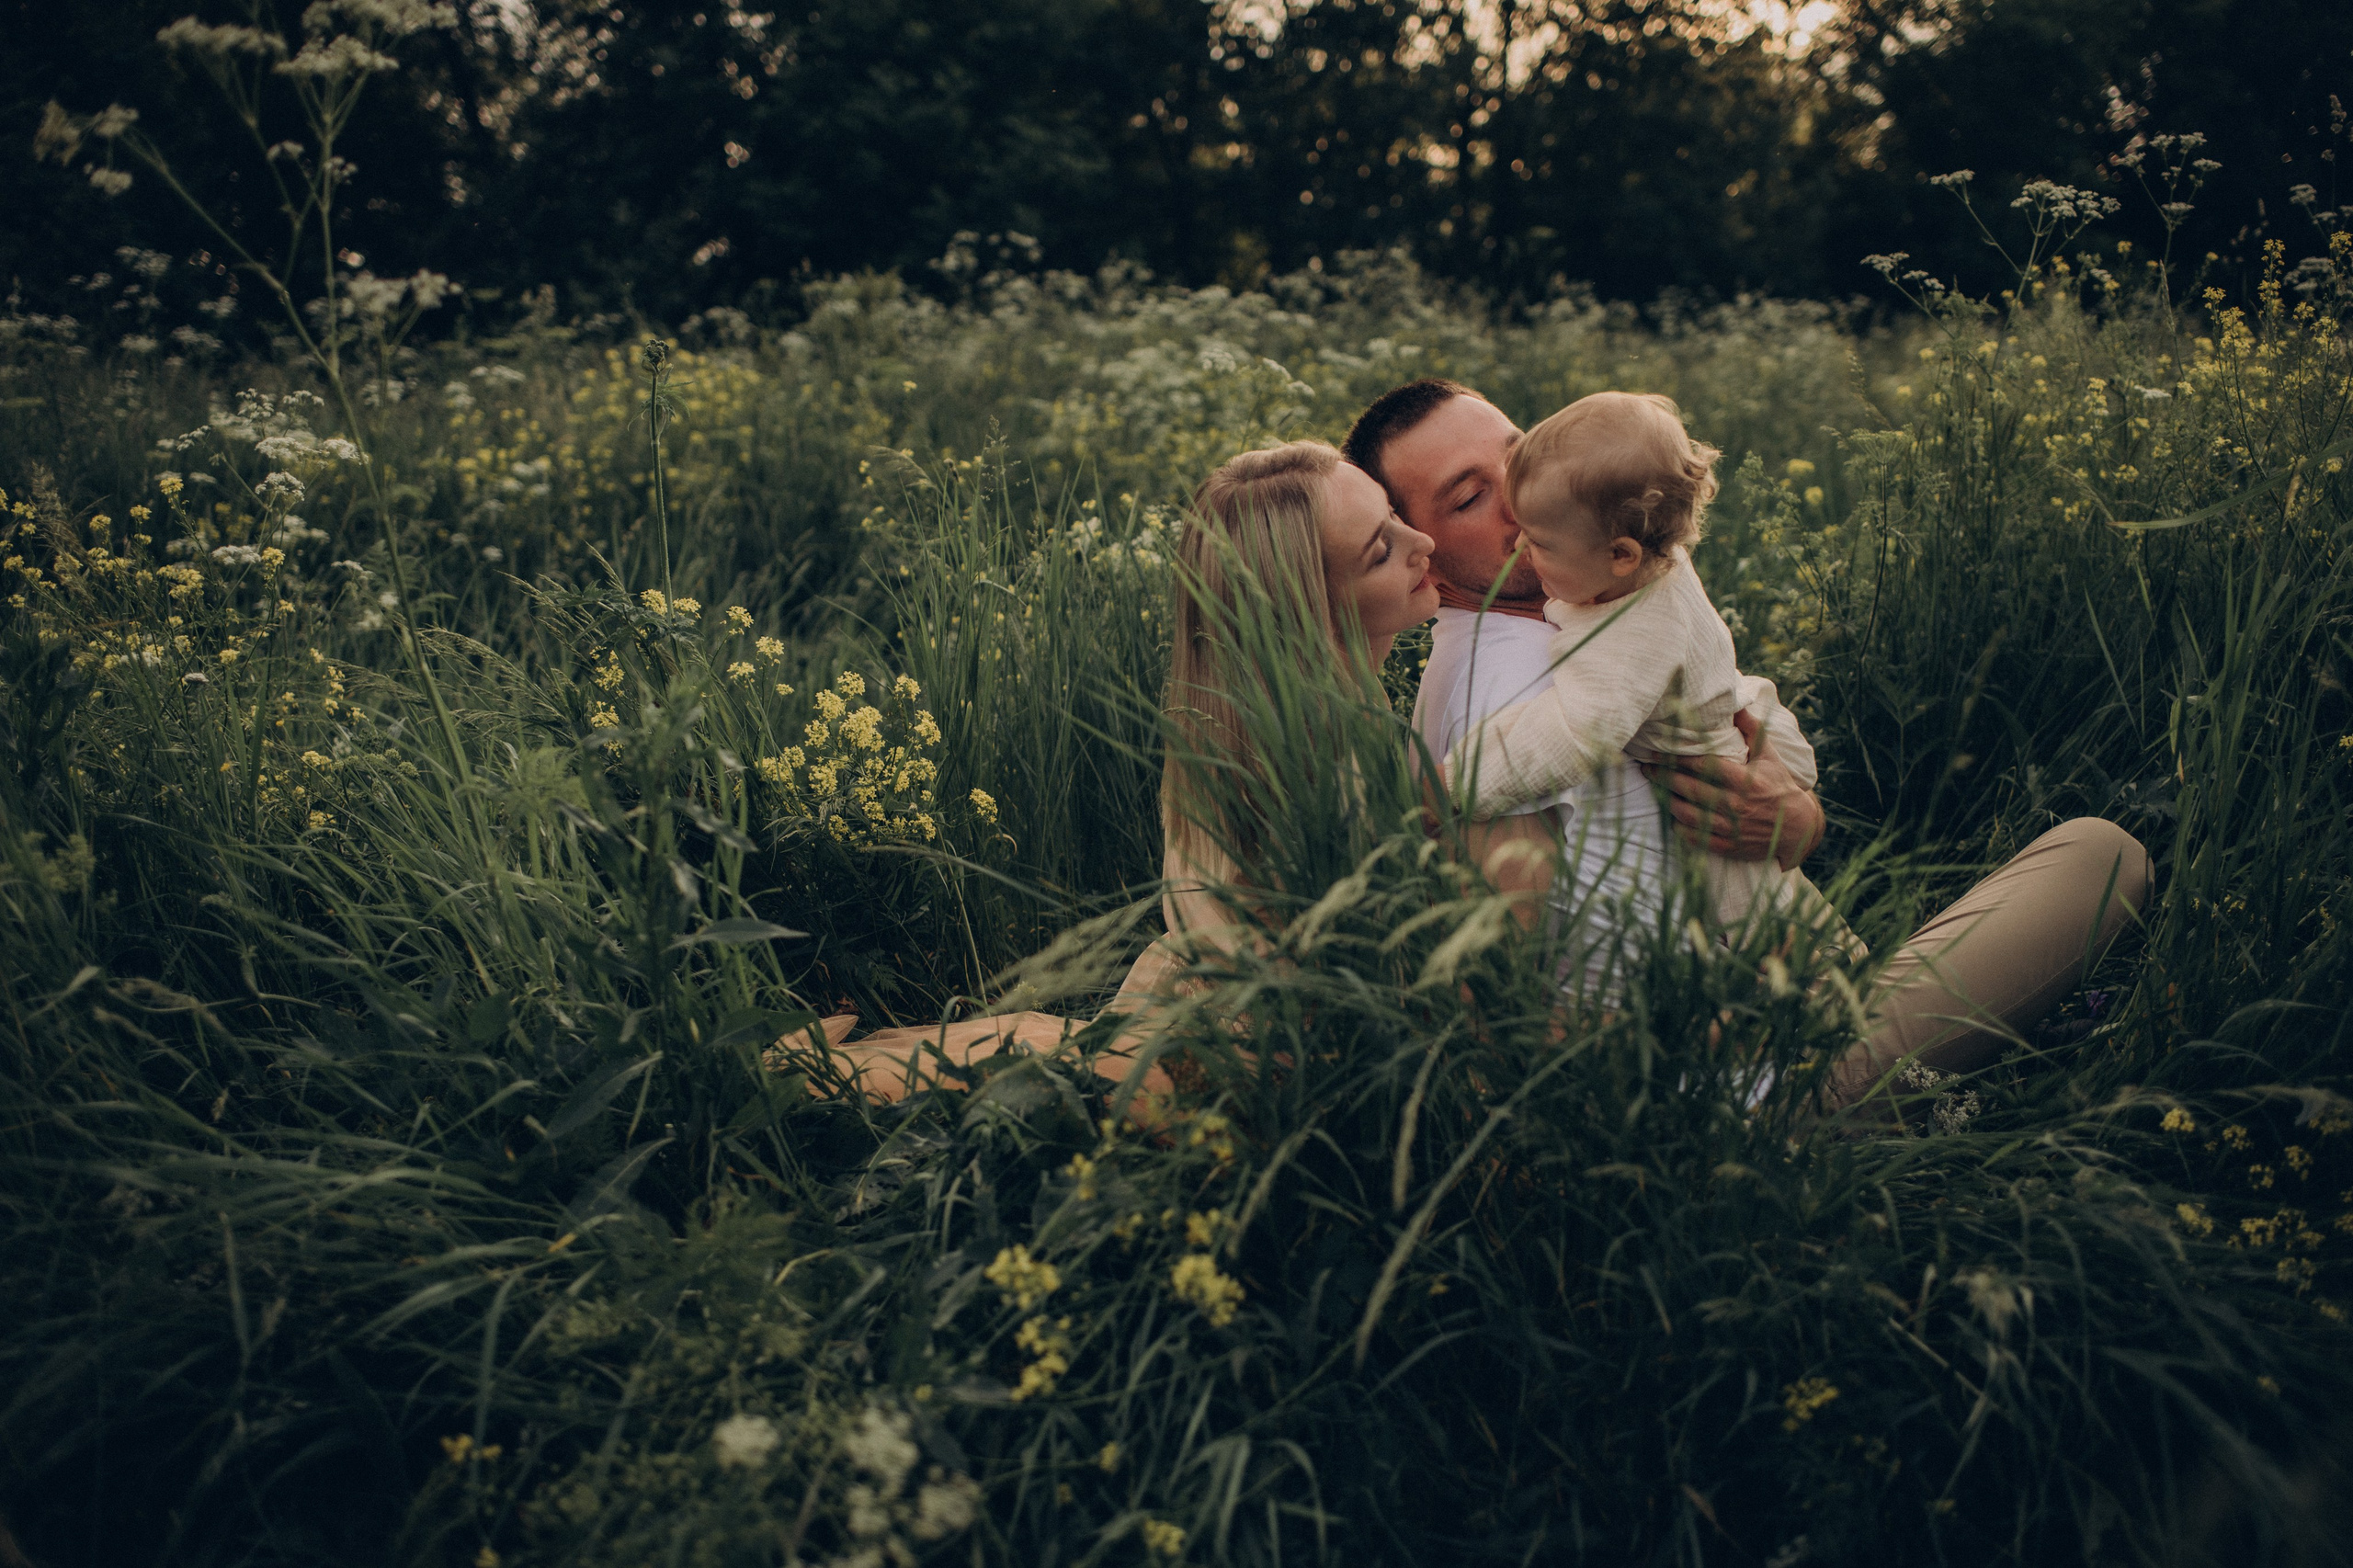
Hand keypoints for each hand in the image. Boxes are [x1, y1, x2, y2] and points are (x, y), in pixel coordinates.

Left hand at [1643, 709, 1822, 869]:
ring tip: (1655, 790)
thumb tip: (1736, 705)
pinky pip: (1696, 839)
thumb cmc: (1780, 786)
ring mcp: (1731, 828)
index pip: (1703, 766)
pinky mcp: (1729, 846)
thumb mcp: (1770, 756)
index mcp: (1745, 780)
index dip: (1678, 759)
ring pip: (1688, 815)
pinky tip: (1671, 817)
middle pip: (1690, 789)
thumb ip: (1752, 730)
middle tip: (1647, 769)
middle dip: (1664, 778)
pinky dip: (1680, 828)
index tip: (1659, 752)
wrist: (1798, 827)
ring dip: (1668, 802)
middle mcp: (1736, 804)